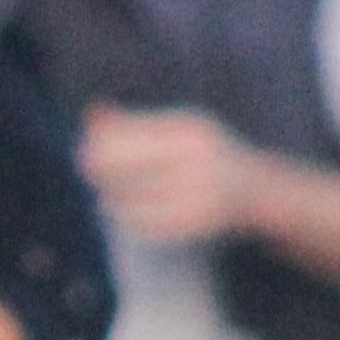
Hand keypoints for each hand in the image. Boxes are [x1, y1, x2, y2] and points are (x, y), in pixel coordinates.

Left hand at [82, 103, 255, 246]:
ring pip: (135, 200)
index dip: (99, 145)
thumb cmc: (203, 154)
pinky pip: (149, 224)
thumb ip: (133, 124)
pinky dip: (131, 218)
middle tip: (89, 174)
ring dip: (113, 199)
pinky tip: (125, 212)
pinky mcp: (198, 223)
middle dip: (102, 173)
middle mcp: (197, 160)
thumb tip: (92, 115)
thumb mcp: (174, 132)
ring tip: (106, 196)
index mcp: (189, 131)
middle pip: (129, 169)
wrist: (255, 189)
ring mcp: (200, 193)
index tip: (84, 149)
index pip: (130, 137)